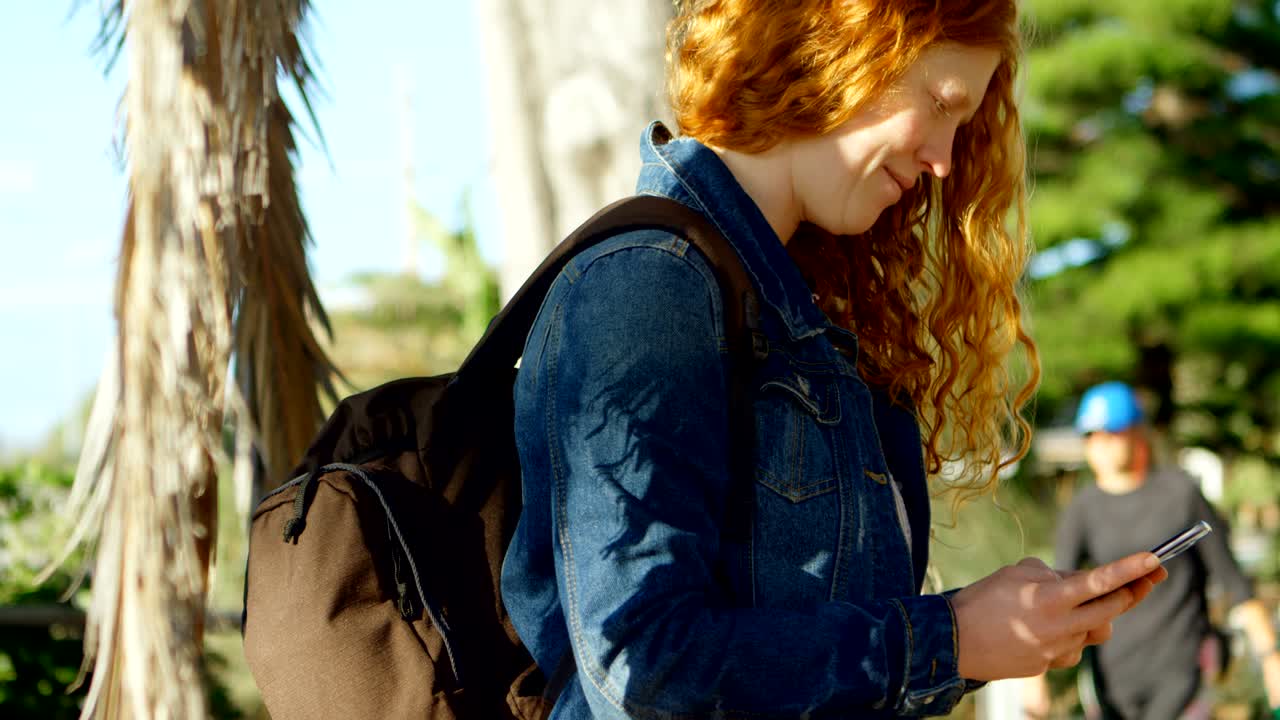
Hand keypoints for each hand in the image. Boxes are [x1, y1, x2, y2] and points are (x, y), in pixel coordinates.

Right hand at [951, 553, 1166, 680]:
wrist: (952, 642)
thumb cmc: (981, 600)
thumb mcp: (1016, 573)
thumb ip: (1052, 575)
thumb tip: (1077, 582)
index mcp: (1049, 598)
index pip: (1100, 581)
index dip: (1130, 569)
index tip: (1154, 559)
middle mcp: (1059, 627)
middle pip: (1112, 610)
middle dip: (1133, 592)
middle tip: (1147, 577)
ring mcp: (1056, 650)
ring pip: (1094, 631)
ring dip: (1094, 615)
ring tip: (1068, 604)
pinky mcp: (1049, 665)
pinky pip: (1072, 647)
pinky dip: (1068, 635)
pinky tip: (1043, 629)